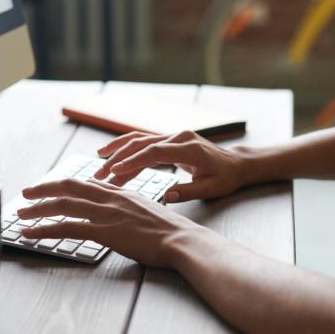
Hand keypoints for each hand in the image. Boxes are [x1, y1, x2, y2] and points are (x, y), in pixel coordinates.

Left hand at [18, 178, 206, 266]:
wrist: (181, 240)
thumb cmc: (170, 232)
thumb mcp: (148, 212)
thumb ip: (130, 209)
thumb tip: (121, 216)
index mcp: (121, 192)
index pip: (85, 183)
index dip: (63, 185)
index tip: (49, 188)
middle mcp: (111, 198)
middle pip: (69, 187)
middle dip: (43, 189)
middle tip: (26, 194)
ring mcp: (107, 213)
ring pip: (63, 205)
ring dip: (37, 210)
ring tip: (20, 216)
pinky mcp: (104, 231)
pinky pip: (67, 228)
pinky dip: (45, 230)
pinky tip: (31, 234)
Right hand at [94, 130, 252, 202]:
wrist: (236, 164)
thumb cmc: (225, 178)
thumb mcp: (211, 189)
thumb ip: (188, 192)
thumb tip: (166, 197)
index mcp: (189, 148)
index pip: (155, 152)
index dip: (134, 161)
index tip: (115, 171)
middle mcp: (179, 137)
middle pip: (142, 144)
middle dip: (118, 158)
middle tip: (99, 174)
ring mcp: (174, 136)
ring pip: (140, 140)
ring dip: (118, 152)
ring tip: (98, 165)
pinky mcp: (170, 140)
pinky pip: (145, 143)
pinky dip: (127, 149)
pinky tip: (112, 157)